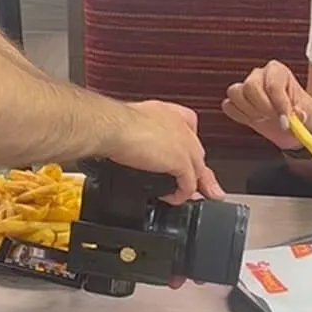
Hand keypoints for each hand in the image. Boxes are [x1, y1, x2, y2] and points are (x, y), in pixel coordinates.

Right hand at [108, 100, 224, 205]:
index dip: (187, 147)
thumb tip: (136, 148)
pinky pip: (190, 184)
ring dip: (191, 186)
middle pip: (197, 153)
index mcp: (169, 113)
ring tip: (179, 194)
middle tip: (186, 184)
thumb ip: (140, 134)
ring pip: (199, 169)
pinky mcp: (181, 161)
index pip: (190, 129)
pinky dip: (181, 195)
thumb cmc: (113, 123)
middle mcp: (181, 126)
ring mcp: (184, 143)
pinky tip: (169, 198)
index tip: (180, 160)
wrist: (112, 127)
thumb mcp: (130, 124)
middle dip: (195, 171)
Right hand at [222, 62, 311, 148]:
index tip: (286, 120)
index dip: (279, 104)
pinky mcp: (236, 101)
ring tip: (265, 118)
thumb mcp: (310, 114)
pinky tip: (254, 120)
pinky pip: (228, 106)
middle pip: (251, 86)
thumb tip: (298, 114)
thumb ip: (304, 114)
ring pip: (236, 94)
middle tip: (275, 119)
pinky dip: (239, 116)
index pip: (273, 84)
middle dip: (263, 108)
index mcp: (278, 71)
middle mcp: (259, 75)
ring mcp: (245, 87)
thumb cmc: (301, 113)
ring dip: (250, 111)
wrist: (293, 125)